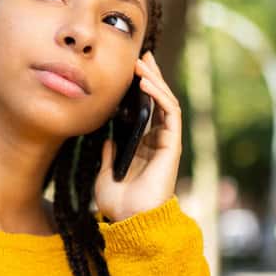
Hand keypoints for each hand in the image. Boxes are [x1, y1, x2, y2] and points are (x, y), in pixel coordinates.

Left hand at [96, 50, 181, 221]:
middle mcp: (157, 142)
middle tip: (142, 55)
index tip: (132, 71)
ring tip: (142, 63)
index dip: (141, 90)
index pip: (146, 111)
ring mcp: (166, 143)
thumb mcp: (105, 174)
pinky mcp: (171, 145)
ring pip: (166, 102)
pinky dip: (159, 96)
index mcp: (142, 147)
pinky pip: (170, 114)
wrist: (130, 220)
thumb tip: (105, 139)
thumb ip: (107, 155)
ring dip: (155, 80)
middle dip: (151, 76)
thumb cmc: (118, 203)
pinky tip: (146, 83)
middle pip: (158, 102)